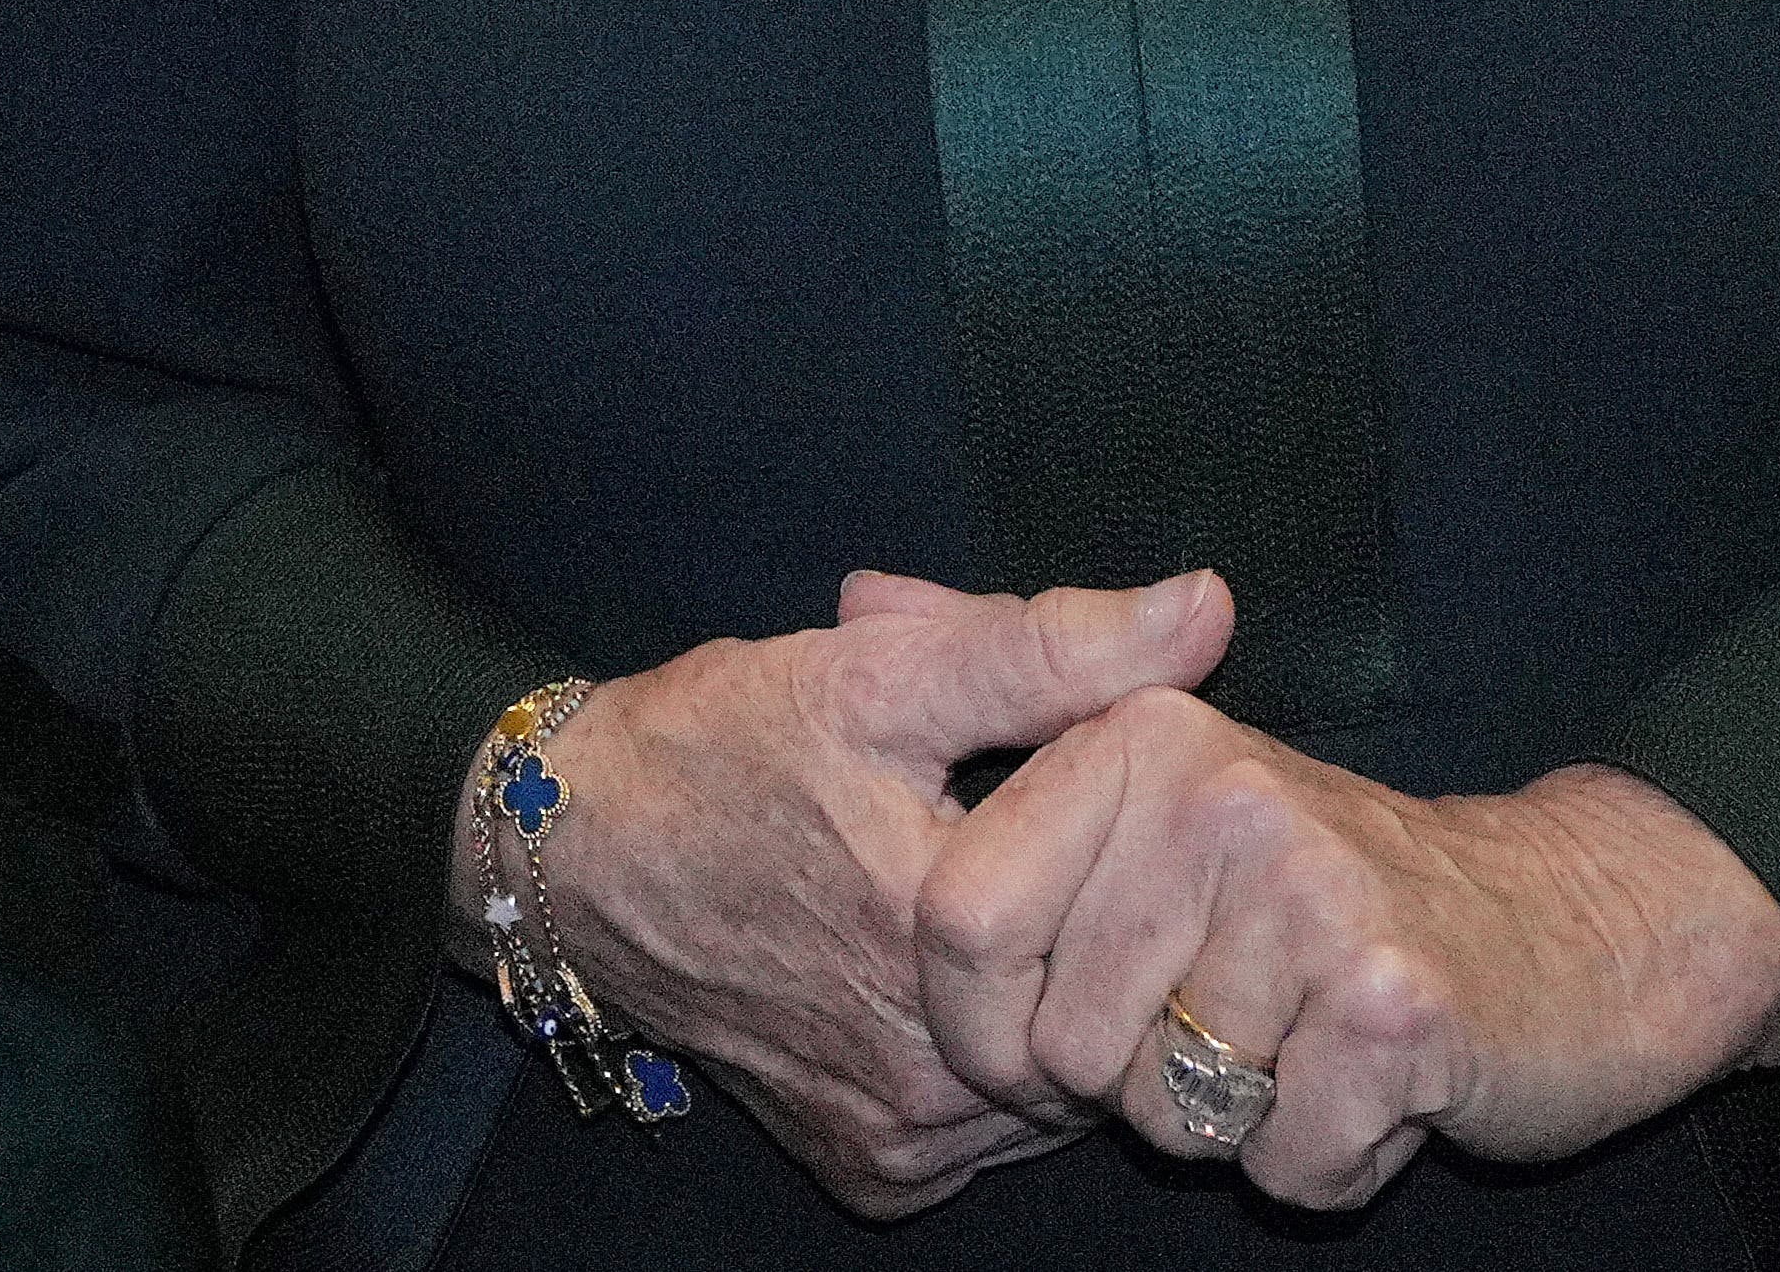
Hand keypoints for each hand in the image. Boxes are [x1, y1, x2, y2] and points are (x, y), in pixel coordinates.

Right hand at [498, 569, 1228, 1217]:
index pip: (1144, 923)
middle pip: (1107, 1013)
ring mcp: (898, 1139)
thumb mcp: (881, 671)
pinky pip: (992, 1130)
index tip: (1119, 791)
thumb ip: (1054, 648)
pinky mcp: (869, 1171)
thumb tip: (1209, 608)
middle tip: (1069, 846)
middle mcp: (927, 1078)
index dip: (1149, 850)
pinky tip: (968, 978)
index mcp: (944, 948)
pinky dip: (998, 1059)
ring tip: (1019, 903)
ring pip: (1060, 1082)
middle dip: (1108, 929)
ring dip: (1060, 1000)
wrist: (569, 854)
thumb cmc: (719, 747)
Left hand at [917, 709, 1779, 1215]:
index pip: (956, 925)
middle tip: (1237, 1014)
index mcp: (1143, 740)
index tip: (1073, 1016)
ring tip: (1306, 1041)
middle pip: (1062, 1053)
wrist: (1563, 932)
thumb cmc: (1332, 884)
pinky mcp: (1396, 1005)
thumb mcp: (1165, 765)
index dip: (988, 1021)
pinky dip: (1327, 1163)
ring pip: (1172, 1122)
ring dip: (1239, 1124)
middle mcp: (1222, 797)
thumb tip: (861, 592)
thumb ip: (1004, 676)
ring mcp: (1316, 898)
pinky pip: (1283, 1166)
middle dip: (1137, 1083)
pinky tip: (1373, 1085)